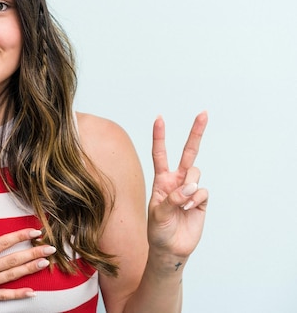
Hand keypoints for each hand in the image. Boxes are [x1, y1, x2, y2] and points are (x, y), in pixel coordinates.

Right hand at [0, 204, 54, 312]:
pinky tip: (32, 292)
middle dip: (34, 252)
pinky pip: (5, 296)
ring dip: (30, 269)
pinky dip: (19, 294)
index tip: (35, 232)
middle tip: (51, 248)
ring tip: (45, 263)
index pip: (3, 242)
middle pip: (14, 258)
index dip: (21, 236)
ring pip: (13, 275)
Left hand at [148, 112, 208, 257]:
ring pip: (196, 173)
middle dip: (195, 133)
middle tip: (203, 113)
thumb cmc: (158, 230)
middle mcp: (177, 181)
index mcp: (161, 180)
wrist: (170, 249)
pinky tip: (189, 210)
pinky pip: (203, 191)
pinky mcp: (202, 201)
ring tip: (182, 204)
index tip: (159, 118)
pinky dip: (196, 200)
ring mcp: (190, 190)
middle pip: (188, 153)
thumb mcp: (157, 213)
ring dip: (190, 187)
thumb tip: (190, 186)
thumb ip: (172, 198)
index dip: (160, 136)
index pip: (160, 154)